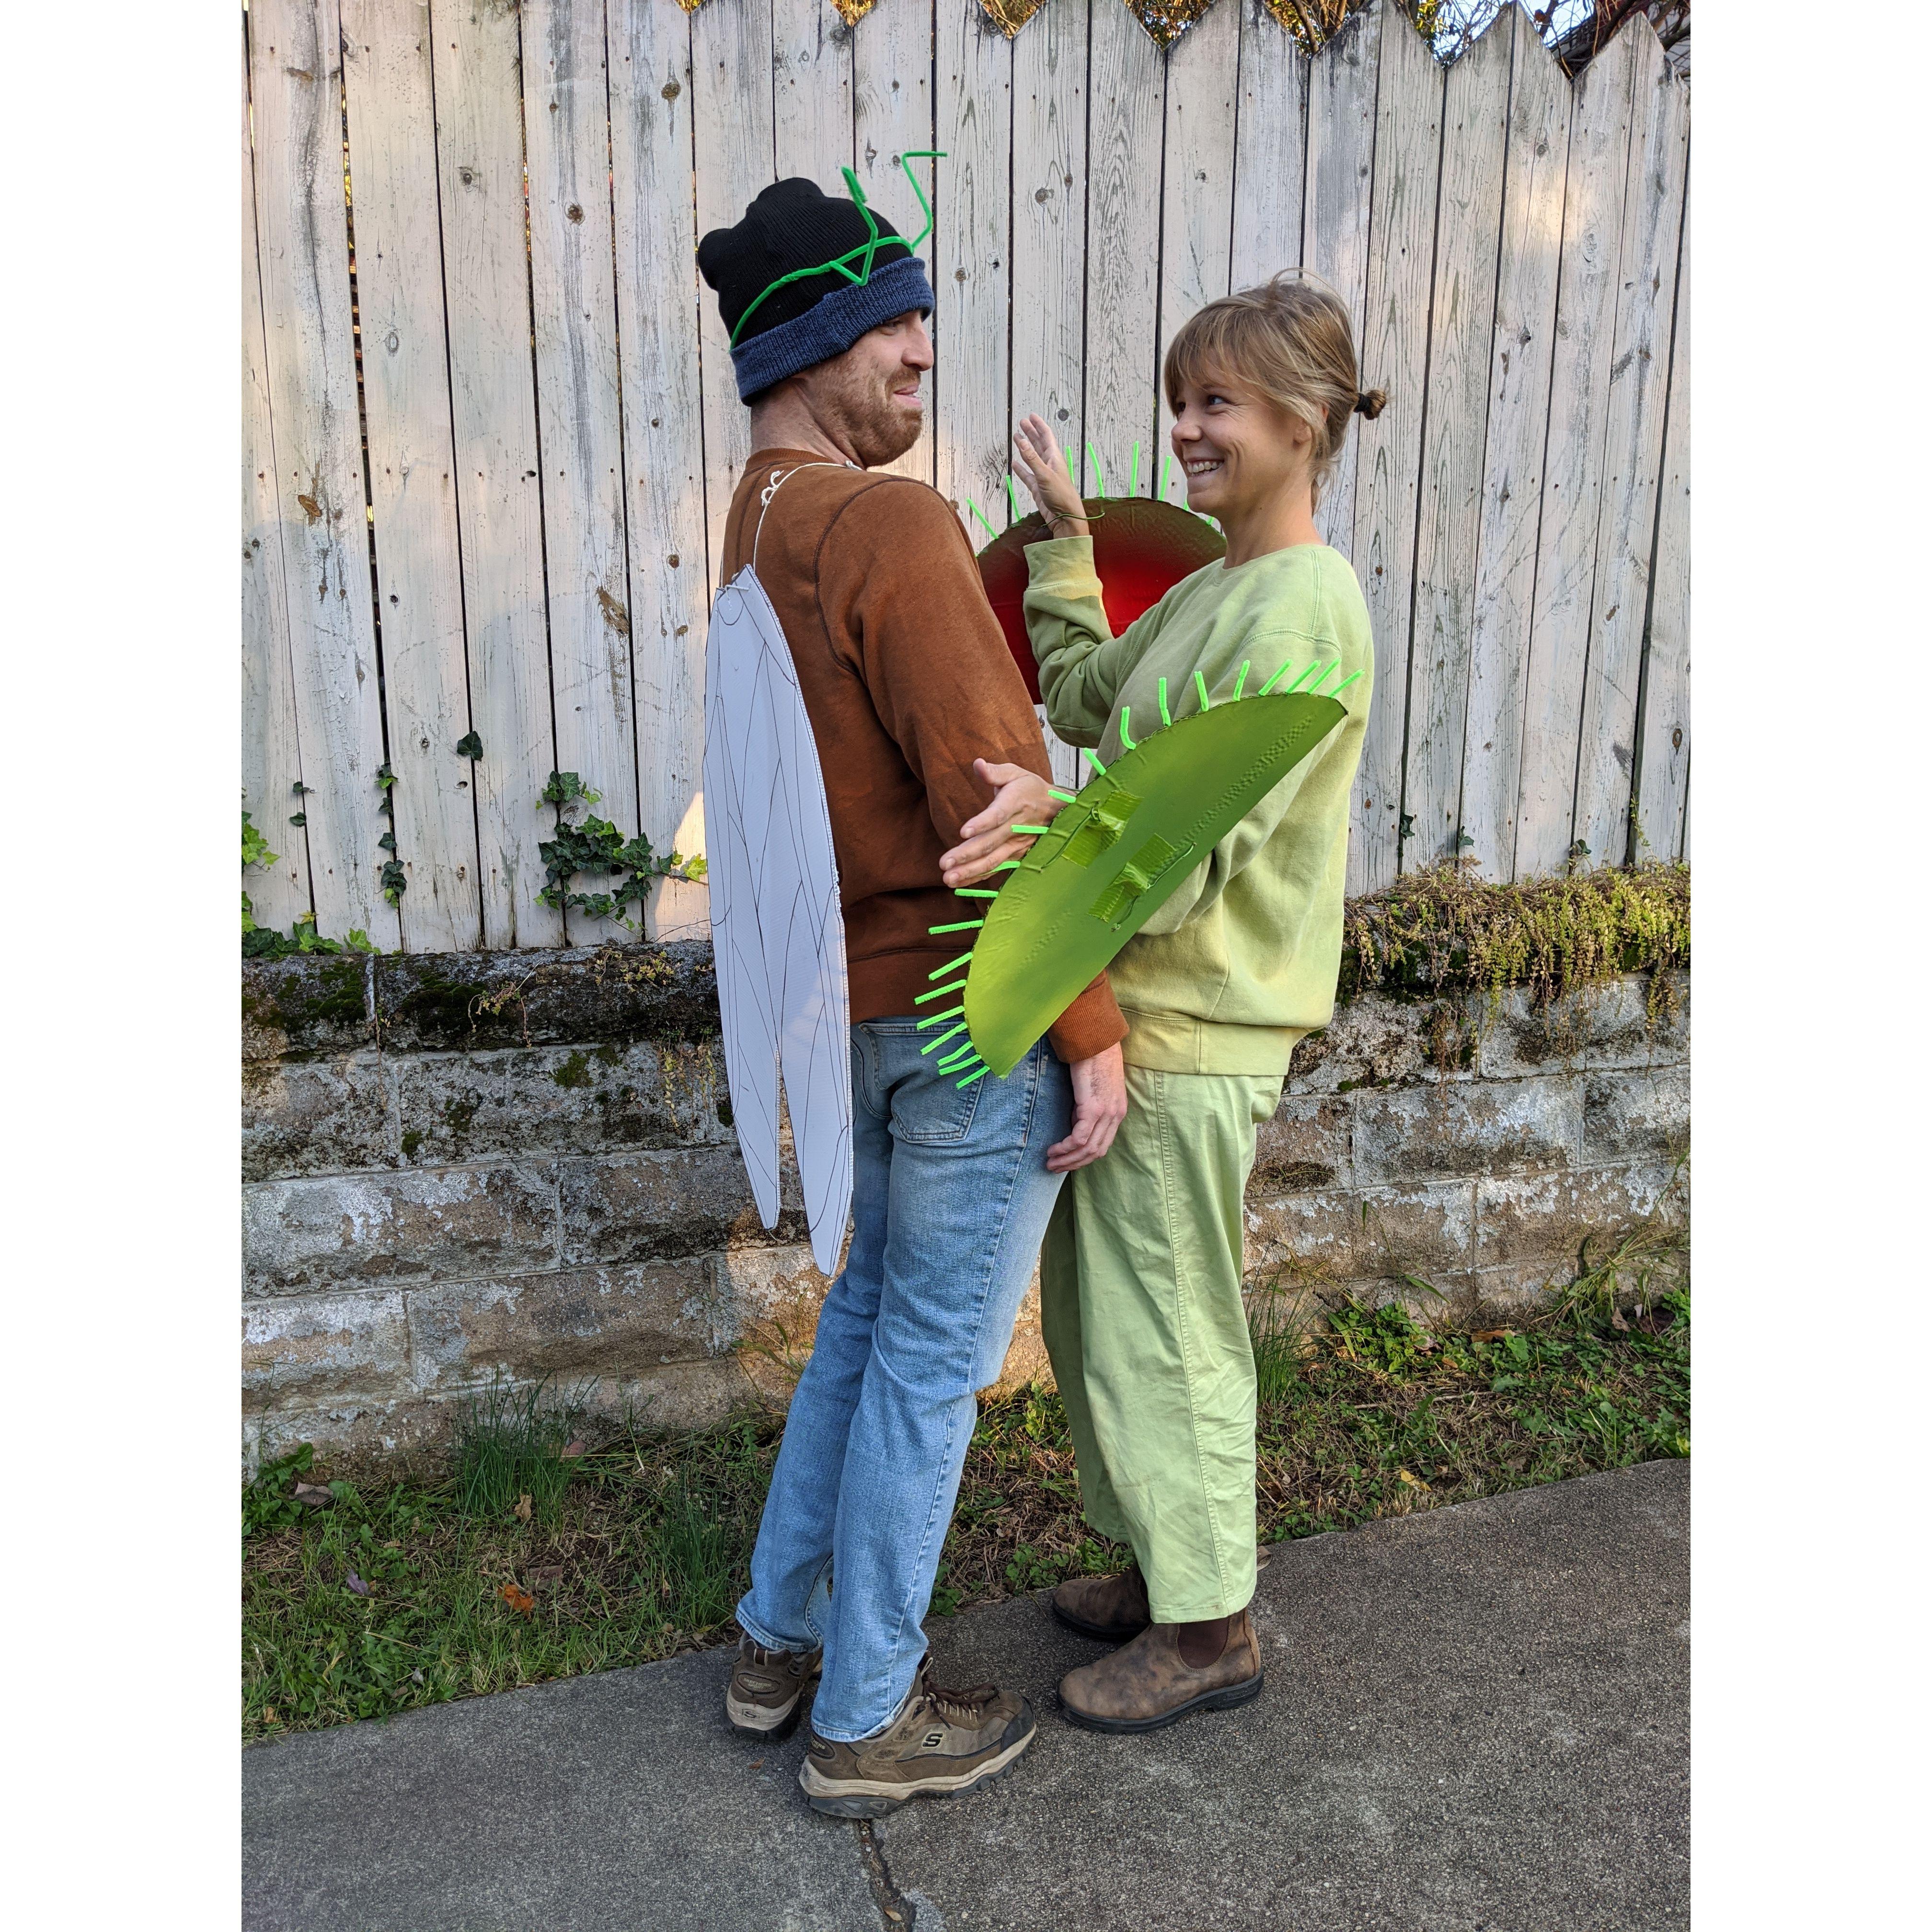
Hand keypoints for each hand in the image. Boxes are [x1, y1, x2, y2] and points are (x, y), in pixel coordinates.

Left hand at [939, 759, 1065, 885]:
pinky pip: (995, 868)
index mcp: (1016, 803)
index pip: (998, 815)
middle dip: (967, 855)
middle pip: (990, 843)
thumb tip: (977, 764)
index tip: (963, 832)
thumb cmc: (1029, 788)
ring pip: (993, 860)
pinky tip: (958, 883)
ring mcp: (1016, 844)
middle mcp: (1016, 827)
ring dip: (970, 872)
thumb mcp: (1015, 773)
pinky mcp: (1015, 855)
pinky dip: (977, 878)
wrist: (1056, 809)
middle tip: (945, 864)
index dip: (982, 824)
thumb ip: (995, 772)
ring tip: (948, 878)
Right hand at [1013, 415, 1089, 537]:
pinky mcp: (1038, 488)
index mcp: (1054, 458)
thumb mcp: (1045, 474)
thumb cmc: (1062, 496)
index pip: (1046, 436)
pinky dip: (1021, 469)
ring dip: (1025, 448)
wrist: (1066, 518)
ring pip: (1032, 458)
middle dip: (1031, 433)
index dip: (1039, 425)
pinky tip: (1015, 463)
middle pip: (1039, 444)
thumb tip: (1021, 440)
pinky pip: (1027, 475)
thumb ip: (1032, 458)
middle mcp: (1049, 465)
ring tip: (1017, 438)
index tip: (1031, 416)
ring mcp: (1043, 476)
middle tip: (1022, 422)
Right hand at [1047, 1043, 1127, 1171]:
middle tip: (1054, 1167)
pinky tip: (1053, 1149)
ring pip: (1087, 1149)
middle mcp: (1115, 1115)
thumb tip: (1074, 1121)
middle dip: (1074, 1164)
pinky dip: (1065, 1148)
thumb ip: (1088, 1107)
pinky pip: (1079, 1138)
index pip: (1103, 1145)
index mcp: (1118, 1111)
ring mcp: (1106, 1113)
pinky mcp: (1093, 1108)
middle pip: (1096, 1152)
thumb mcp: (1094, 1088)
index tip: (1066, 1161)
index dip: (1084, 1158)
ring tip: (1050, 1162)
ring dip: (1067, 1159)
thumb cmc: (1092, 1057)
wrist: (1094, 1038)